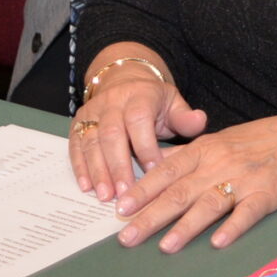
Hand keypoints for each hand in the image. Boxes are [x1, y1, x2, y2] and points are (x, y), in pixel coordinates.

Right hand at [69, 77, 207, 199]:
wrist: (124, 80)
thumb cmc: (153, 100)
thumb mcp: (172, 103)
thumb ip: (185, 117)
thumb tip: (200, 120)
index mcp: (139, 96)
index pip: (139, 119)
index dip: (145, 146)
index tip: (154, 171)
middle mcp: (112, 102)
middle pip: (111, 134)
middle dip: (117, 166)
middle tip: (124, 194)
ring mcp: (92, 112)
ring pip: (91, 141)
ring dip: (97, 170)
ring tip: (105, 196)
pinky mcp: (78, 123)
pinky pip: (76, 145)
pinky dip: (80, 167)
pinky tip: (86, 187)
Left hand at [112, 112, 276, 252]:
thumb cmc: (264, 141)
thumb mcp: (223, 141)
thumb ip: (193, 157)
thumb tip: (159, 171)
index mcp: (206, 149)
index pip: (166, 170)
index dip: (142, 189)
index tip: (120, 207)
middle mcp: (220, 163)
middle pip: (179, 192)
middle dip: (150, 215)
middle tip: (126, 236)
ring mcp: (245, 179)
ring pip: (208, 204)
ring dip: (185, 227)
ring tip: (165, 246)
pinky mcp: (269, 194)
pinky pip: (248, 212)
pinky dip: (234, 227)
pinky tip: (219, 243)